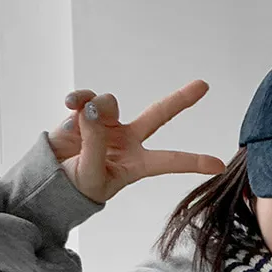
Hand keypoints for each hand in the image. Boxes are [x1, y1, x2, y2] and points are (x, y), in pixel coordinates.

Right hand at [50, 80, 225, 203]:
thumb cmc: (78, 186)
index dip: (194, 162)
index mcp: (138, 164)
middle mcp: (128, 140)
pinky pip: (87, 96)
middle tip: (204, 85)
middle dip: (181, 99)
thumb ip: (95, 144)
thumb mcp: (91, 175)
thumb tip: (94, 109)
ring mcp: (109, 123)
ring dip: (97, 109)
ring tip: (80, 123)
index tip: (220, 166)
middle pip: (159, 114)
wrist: (51, 178)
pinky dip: (79, 98)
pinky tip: (70, 104)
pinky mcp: (87, 110)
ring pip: (110, 103)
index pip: (170, 161)